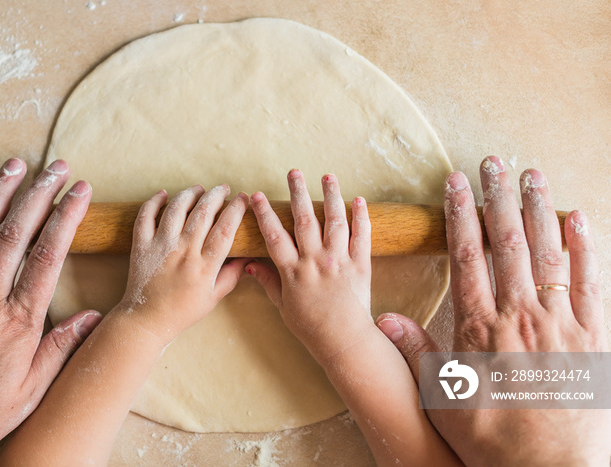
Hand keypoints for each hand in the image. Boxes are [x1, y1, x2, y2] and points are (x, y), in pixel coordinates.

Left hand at [0, 159, 101, 464]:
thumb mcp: (27, 394)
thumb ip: (59, 350)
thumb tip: (91, 318)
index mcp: (17, 320)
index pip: (47, 256)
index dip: (65, 217)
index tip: (80, 191)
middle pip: (15, 233)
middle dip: (38, 194)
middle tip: (55, 167)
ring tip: (15, 165)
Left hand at [112, 184, 250, 343]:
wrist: (146, 320)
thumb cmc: (182, 311)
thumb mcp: (214, 297)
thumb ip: (232, 275)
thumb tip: (248, 256)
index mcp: (204, 266)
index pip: (225, 229)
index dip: (236, 210)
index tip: (242, 199)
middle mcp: (183, 252)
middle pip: (203, 213)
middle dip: (216, 195)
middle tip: (223, 189)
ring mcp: (160, 247)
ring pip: (177, 209)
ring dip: (190, 194)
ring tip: (199, 189)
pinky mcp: (141, 246)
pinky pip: (146, 216)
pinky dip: (154, 202)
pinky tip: (164, 194)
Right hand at [247, 170, 372, 363]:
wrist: (344, 341)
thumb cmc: (311, 326)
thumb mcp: (283, 306)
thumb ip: (268, 282)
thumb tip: (250, 264)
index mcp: (293, 271)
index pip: (274, 235)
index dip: (264, 213)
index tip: (257, 195)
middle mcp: (315, 261)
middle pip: (304, 220)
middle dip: (298, 193)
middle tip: (293, 172)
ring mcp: (339, 261)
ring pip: (334, 221)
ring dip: (330, 196)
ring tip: (327, 176)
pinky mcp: (360, 265)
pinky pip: (362, 236)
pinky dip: (361, 217)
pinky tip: (358, 200)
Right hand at [376, 156, 609, 464]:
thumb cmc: (495, 438)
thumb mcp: (445, 399)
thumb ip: (419, 353)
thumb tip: (385, 317)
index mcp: (481, 327)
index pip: (468, 257)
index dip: (460, 215)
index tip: (455, 184)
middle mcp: (520, 315)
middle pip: (507, 244)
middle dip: (497, 198)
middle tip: (492, 163)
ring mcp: (561, 323)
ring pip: (548, 254)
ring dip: (538, 210)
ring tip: (531, 175)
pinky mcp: (593, 336)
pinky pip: (591, 283)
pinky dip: (586, 248)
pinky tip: (579, 218)